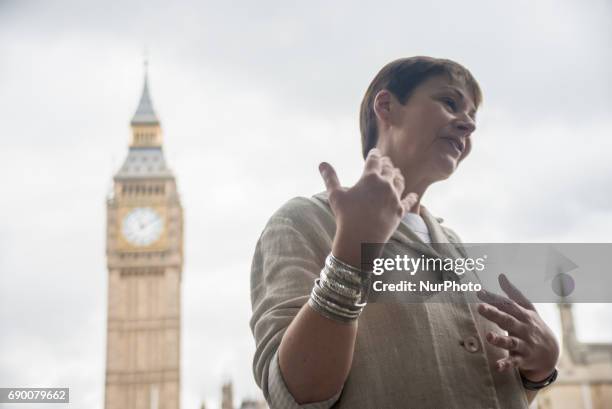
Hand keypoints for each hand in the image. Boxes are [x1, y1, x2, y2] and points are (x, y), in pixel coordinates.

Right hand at [319, 148, 417, 266]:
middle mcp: (385, 185)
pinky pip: (408, 202)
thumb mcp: (335, 195)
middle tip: (385, 162)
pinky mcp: (400, 211)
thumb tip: (322, 163)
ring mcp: (394, 198)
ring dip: (398, 176)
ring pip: (400, 182)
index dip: (375, 154)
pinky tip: (414, 195)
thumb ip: (330, 177)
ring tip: (396, 174)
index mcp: (370, 177)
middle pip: (389, 169)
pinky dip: (411, 198)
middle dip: (386, 164)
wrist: (360, 239)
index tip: (375, 152)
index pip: (374, 160)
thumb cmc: (345, 216)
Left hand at [477, 274, 559, 381]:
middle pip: (508, 320)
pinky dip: (506, 364)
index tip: (478, 292)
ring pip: (512, 342)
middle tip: (480, 308)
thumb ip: (512, 293)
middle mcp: (524, 329)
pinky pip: (514, 362)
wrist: (552, 352)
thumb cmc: (533, 326)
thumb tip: (501, 275)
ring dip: (500, 339)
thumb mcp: (527, 308)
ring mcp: (524, 344)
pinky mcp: (523, 359)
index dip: (494, 298)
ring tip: (489, 336)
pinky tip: (497, 366)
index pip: (507, 305)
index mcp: (523, 315)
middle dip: (495, 314)